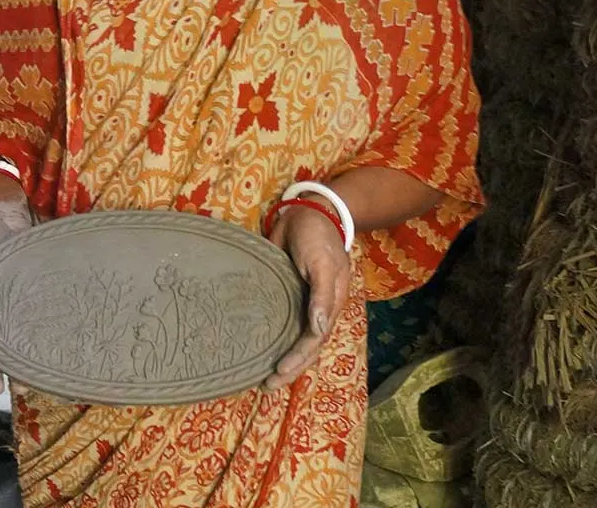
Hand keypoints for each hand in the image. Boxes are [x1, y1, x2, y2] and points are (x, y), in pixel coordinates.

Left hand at [264, 201, 351, 389]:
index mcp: (329, 304)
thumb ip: (322, 296)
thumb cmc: (317, 236)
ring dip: (287, 360)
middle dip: (290, 368)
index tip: (277, 372)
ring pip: (299, 339)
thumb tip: (319, 330)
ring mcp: (307, 301)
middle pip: (307, 346)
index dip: (297, 359)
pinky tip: (268, 349)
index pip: (314, 340)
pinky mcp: (293, 292)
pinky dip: (281, 340)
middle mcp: (319, 307)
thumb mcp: (322, 262)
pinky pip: (290, 322)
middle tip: (267, 386)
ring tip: (268, 379)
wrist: (311, 210)